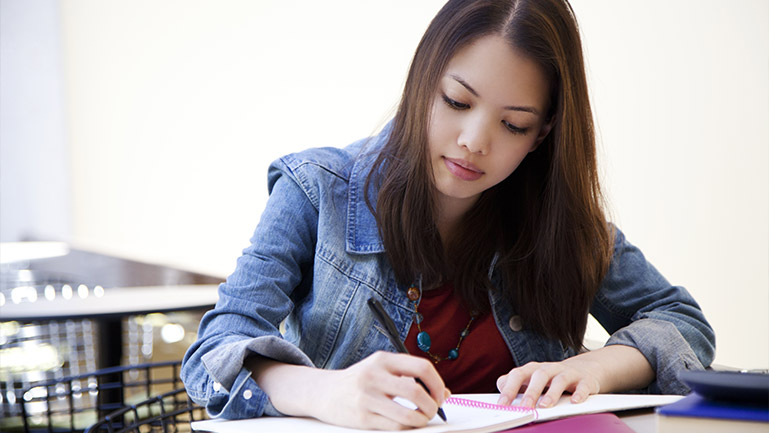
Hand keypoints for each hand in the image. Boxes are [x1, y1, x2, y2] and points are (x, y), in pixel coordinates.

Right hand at [252, 351, 448, 429]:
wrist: (323, 392)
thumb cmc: (359, 381)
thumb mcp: (382, 370)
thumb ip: (411, 377)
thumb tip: (445, 393)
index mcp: (383, 359)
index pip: (421, 367)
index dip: (437, 383)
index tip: (440, 394)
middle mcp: (374, 375)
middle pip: (416, 391)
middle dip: (432, 405)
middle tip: (433, 410)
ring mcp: (367, 397)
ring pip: (408, 413)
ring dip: (422, 420)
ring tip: (422, 419)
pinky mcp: (362, 417)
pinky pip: (395, 426)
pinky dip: (407, 427)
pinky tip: (406, 424)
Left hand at [495, 345, 653, 408]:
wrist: (583, 369)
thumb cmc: (551, 378)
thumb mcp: (532, 380)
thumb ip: (515, 386)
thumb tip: (501, 394)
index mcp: (533, 369)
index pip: (517, 375)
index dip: (509, 389)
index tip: (502, 404)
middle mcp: (549, 369)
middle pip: (538, 376)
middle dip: (530, 392)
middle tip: (524, 408)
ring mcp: (567, 373)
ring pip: (559, 380)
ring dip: (552, 393)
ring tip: (545, 406)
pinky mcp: (585, 380)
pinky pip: (583, 386)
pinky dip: (579, 393)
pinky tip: (574, 402)